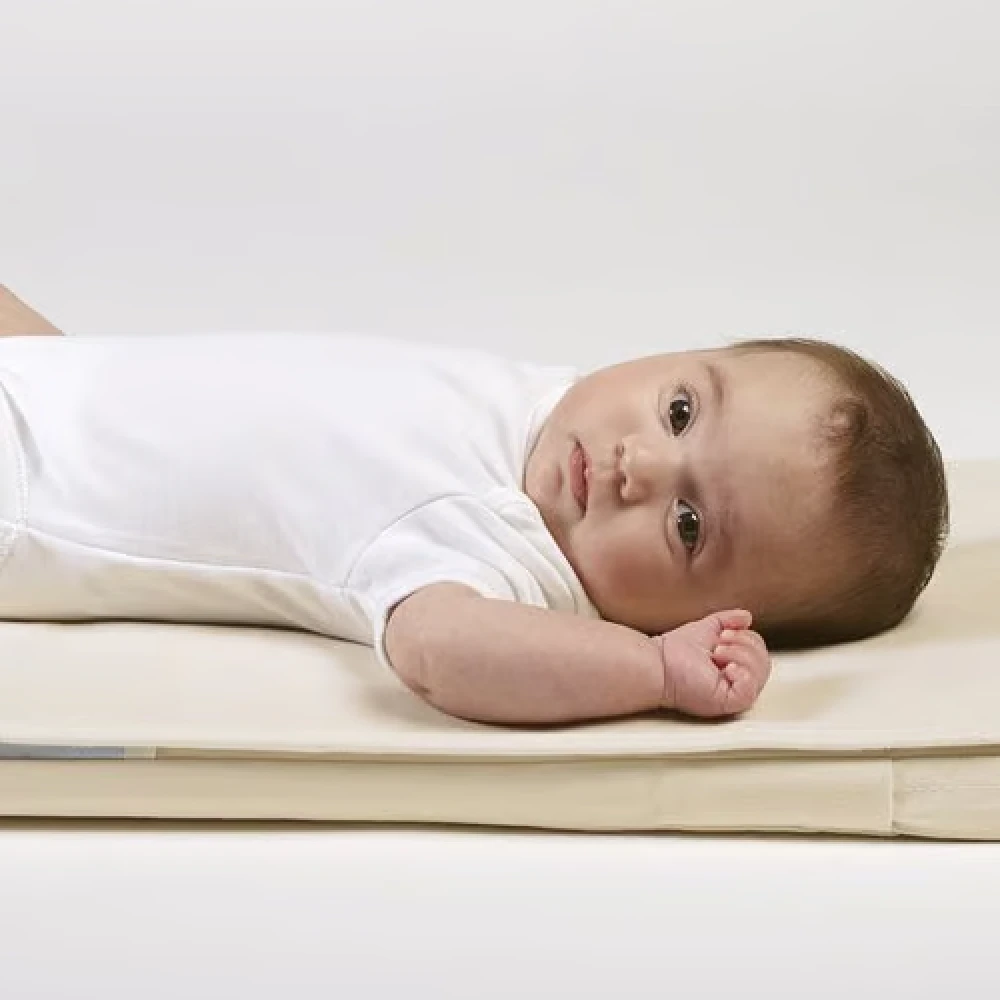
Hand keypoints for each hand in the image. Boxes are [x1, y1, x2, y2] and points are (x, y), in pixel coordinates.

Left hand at [654, 609, 771, 717]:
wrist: (659, 663)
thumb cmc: (675, 651)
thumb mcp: (707, 628)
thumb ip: (727, 621)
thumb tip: (747, 616)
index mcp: (733, 667)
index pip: (759, 654)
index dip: (747, 639)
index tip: (723, 634)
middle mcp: (735, 683)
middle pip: (764, 663)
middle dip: (745, 645)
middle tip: (720, 644)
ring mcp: (732, 695)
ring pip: (759, 675)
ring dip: (740, 655)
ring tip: (717, 653)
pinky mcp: (727, 704)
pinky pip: (749, 692)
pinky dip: (742, 674)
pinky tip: (726, 667)